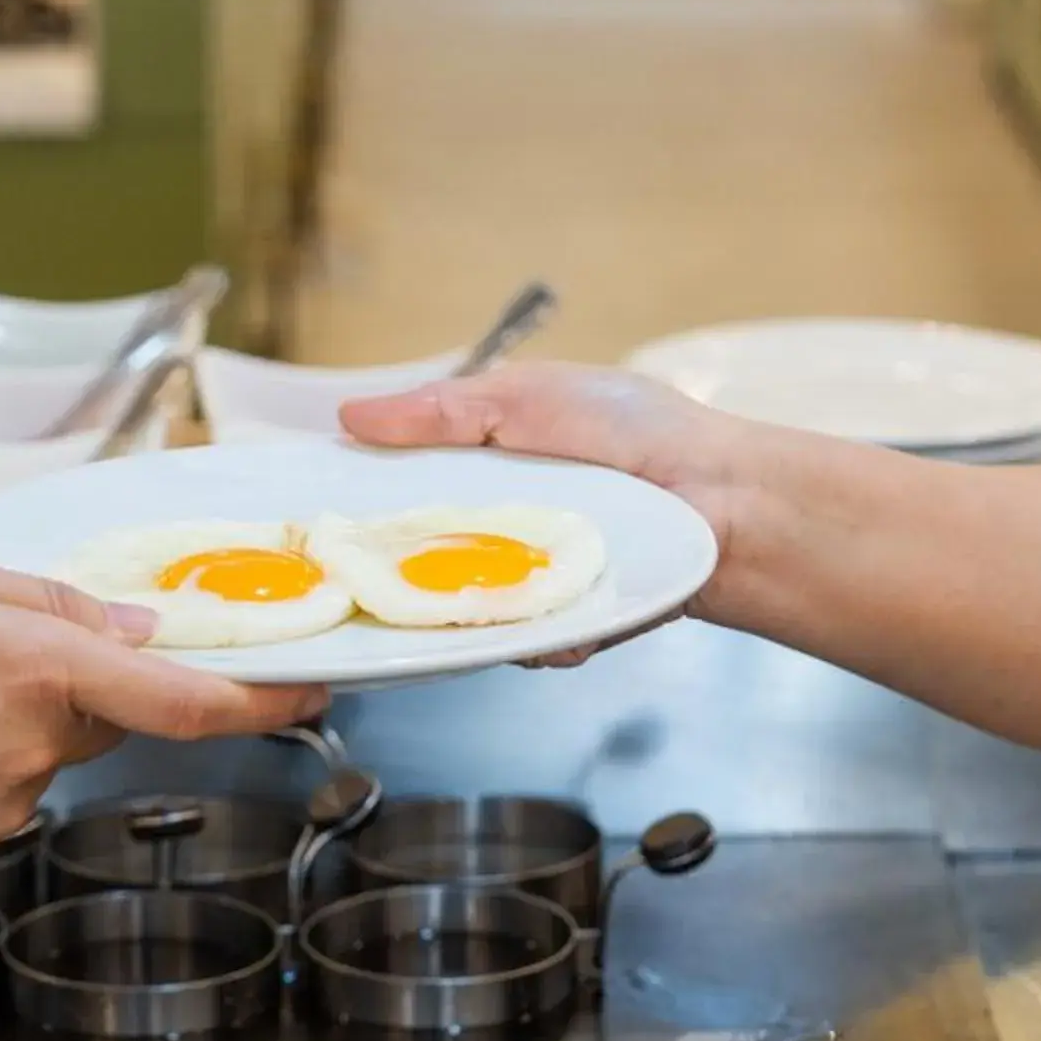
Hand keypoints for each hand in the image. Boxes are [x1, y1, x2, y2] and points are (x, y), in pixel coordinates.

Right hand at [0, 550, 327, 867]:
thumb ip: (45, 601)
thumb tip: (136, 629)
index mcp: (35, 671)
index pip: (186, 698)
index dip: (264, 698)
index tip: (316, 687)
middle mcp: (31, 750)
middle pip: (104, 714)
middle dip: (71, 680)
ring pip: (45, 753)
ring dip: (6, 719)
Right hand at [341, 362, 765, 637]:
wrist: (727, 493)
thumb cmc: (638, 430)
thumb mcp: (529, 396)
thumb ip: (442, 410)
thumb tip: (352, 416)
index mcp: (482, 469)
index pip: (398, 494)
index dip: (356, 505)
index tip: (313, 515)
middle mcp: (498, 532)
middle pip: (417, 564)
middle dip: (388, 572)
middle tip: (357, 572)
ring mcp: (530, 583)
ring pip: (467, 613)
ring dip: (462, 609)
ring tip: (463, 595)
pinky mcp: (568, 627)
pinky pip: (528, 644)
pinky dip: (537, 636)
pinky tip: (557, 623)